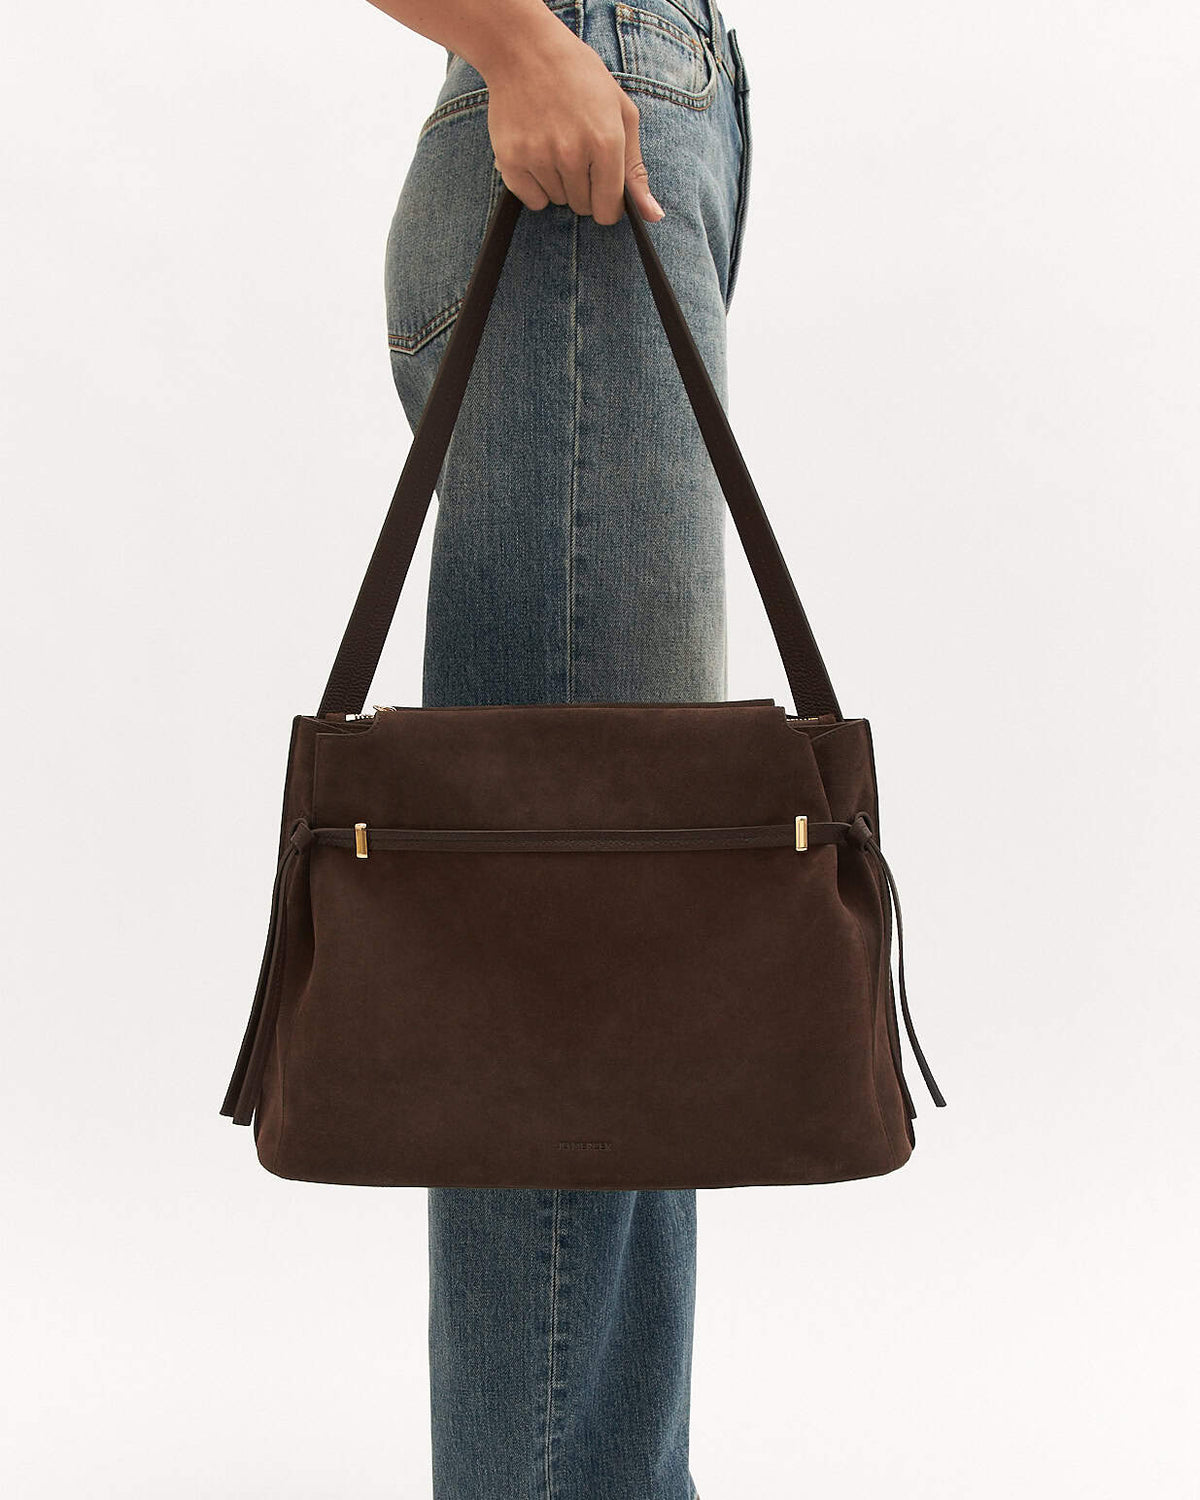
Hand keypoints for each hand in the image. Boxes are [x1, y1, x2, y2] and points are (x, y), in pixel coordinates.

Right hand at [481, 24, 663, 224]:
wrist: (525, 49)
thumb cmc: (580, 78)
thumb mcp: (621, 113)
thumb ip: (636, 169)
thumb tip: (653, 216)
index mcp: (605, 142)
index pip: (608, 210)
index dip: (607, 203)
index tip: (602, 186)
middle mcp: (572, 154)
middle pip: (582, 207)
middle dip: (584, 187)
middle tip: (575, 149)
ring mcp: (539, 157)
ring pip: (557, 201)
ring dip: (559, 182)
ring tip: (554, 142)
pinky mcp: (511, 160)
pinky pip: (532, 199)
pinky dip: (535, 185)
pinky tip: (536, 153)